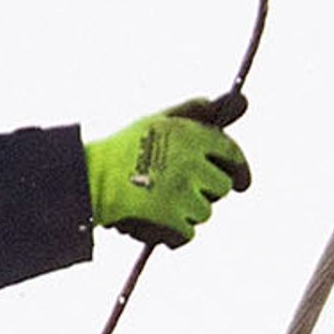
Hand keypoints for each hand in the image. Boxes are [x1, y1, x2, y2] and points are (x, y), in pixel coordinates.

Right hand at [88, 107, 252, 241]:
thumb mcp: (162, 120)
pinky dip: (175, 232)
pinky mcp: (171, 217)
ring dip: (189, 212)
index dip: (240, 168)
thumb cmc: (125, 147)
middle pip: (223, 187)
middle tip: (187, 191)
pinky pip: (188, 233)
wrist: (90, 177)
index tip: (243, 183)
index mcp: (191, 135)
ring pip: (205, 212)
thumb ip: (200, 112)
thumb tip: (243, 100)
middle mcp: (192, 162)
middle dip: (209, 191)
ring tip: (164, 203)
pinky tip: (158, 221)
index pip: (231, 152)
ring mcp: (182, 192)